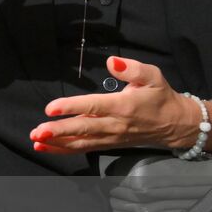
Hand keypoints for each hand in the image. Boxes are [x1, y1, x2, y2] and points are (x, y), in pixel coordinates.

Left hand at [30, 56, 197, 153]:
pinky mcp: (109, 144)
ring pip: (82, 142)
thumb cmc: (161, 96)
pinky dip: (65, 150)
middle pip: (84, 128)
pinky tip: (46, 147)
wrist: (176, 124)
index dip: (72, 107)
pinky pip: (85, 148)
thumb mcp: (153, 76)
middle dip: (59, 130)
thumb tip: (112, 61)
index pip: (94, 106)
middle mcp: (115, 124)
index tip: (52, 108)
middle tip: (38, 130)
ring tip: (36, 140)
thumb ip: (132, 68)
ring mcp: (111, 137)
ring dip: (58, 142)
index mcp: (123, 106)